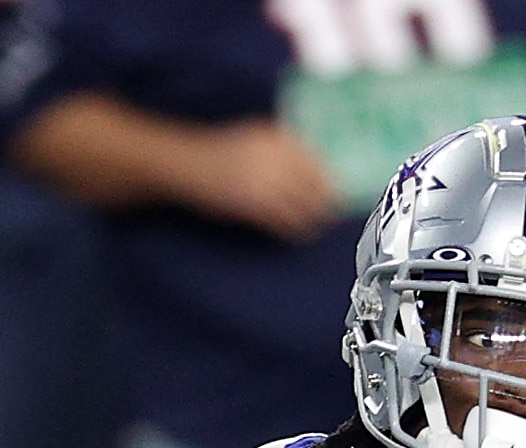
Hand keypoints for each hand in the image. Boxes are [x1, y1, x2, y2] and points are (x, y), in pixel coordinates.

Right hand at [187, 121, 332, 236]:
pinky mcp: (256, 208)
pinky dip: (297, 230)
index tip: (336, 190)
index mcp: (277, 139)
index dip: (328, 180)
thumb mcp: (256, 136)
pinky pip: (287, 224)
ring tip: (318, 223)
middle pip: (317, 187)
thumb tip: (315, 163)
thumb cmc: (223, 150)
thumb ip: (284, 147)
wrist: (189, 164)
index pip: (316, 163)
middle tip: (332, 211)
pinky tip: (300, 232)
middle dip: (327, 202)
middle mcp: (276, 160)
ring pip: (305, 208)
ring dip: (315, 219)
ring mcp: (267, 184)